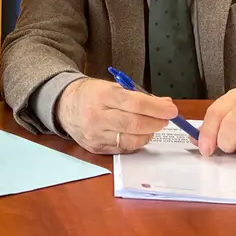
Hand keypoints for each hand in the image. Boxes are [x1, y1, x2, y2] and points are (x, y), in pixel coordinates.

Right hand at [55, 78, 177, 153]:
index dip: (157, 108)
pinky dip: (135, 142)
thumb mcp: (113, 86)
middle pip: (135, 125)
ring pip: (131, 140)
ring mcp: (95, 135)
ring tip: (150, 126)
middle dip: (156, 123)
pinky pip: (123, 149)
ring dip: (148, 134)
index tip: (171, 110)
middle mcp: (96, 117)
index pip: (135, 104)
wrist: (64, 106)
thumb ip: (139, 96)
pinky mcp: (96, 148)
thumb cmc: (92, 94)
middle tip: (165, 119)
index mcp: (102, 96)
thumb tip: (165, 105)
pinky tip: (137, 134)